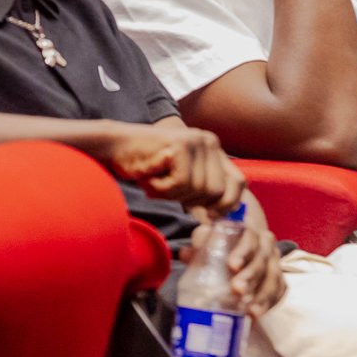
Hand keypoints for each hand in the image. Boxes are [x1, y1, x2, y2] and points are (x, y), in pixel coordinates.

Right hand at [106, 122, 245, 217]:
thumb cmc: (149, 168)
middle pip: (218, 193)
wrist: (117, 147)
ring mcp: (197, 141)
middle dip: (192, 201)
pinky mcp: (181, 145)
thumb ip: (204, 190)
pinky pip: (181, 184)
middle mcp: (210, 141)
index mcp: (215, 149)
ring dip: (173, 194)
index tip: (208, 214)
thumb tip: (225, 215)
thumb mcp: (183, 180)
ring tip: (158, 180)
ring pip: (199, 190)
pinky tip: (151, 177)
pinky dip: (163, 189)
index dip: (227, 204)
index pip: (239, 183)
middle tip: (169, 190)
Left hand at [182, 217, 285, 316]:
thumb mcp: (208, 239)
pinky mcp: (278, 280)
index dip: (243, 251)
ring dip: (262, 294)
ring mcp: (274, 263)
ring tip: (250, 309)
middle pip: (262, 259)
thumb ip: (199, 244)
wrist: (240, 248)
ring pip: (273, 277)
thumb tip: (185, 254)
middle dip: (251, 276)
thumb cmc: (221, 244)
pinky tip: (256, 314)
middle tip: (238, 290)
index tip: (232, 265)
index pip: (249, 236)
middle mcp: (266, 245)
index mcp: (249, 231)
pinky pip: (279, 292)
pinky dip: (269, 303)